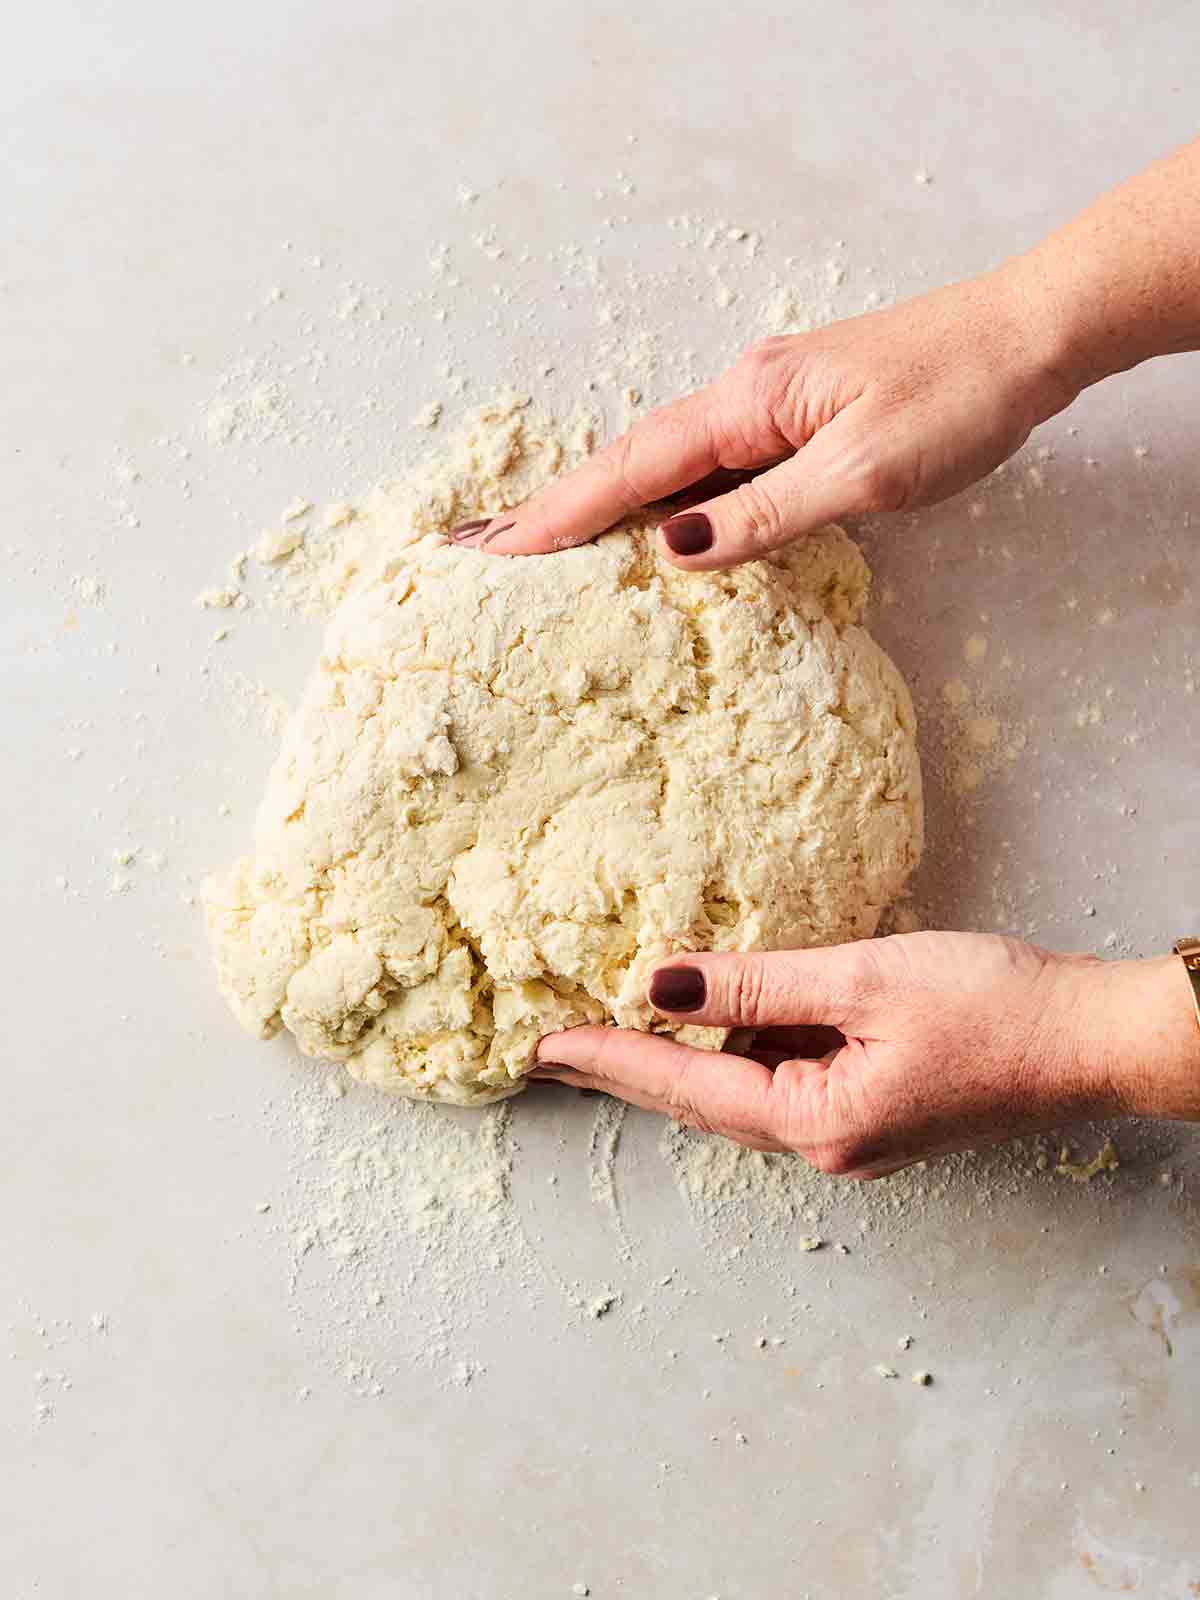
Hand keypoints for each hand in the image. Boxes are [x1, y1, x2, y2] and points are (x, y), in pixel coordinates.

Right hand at [461, 266, 1079, 570]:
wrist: (1028, 338)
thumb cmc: (956, 397)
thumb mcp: (863, 472)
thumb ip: (766, 512)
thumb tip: (675, 548)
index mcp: (748, 403)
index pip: (634, 470)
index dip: (563, 515)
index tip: (500, 552)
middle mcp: (743, 397)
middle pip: (629, 461)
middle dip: (555, 507)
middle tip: (484, 548)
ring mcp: (767, 405)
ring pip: (664, 463)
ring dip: (599, 503)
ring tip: (537, 543)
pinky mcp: (796, 418)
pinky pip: (708, 464)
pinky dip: (661, 497)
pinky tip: (646, 525)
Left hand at [529, 933, 1199, 1176]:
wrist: (1093, 1041)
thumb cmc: (995, 1007)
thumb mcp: (866, 978)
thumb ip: (758, 983)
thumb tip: (662, 983)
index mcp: (817, 1121)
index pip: (686, 1088)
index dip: (612, 1060)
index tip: (544, 1046)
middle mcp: (826, 1144)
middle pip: (705, 1102)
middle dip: (631, 1067)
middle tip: (555, 1042)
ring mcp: (853, 1134)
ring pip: (745, 1090)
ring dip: (688, 1055)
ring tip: (622, 1014)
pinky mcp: (875, 1110)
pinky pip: (785, 1079)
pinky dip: (745, 1047)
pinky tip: (724, 1011)